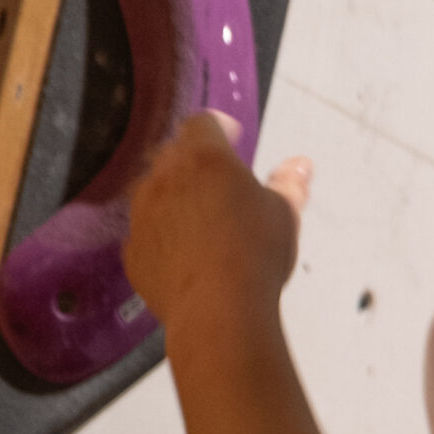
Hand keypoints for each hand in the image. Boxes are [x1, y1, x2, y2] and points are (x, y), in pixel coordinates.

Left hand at [124, 111, 312, 343]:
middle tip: (216, 180)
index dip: (217, 126)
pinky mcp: (132, 253)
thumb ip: (289, 183)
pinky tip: (182, 254)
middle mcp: (165, 178)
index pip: (202, 122)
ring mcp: (142, 216)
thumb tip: (300, 164)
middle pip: (172, 154)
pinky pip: (145, 232)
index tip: (232, 137)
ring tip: (197, 218)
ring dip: (171, 196)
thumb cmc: (256, 252)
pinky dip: (160, 235)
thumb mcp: (284, 214)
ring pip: (151, 192)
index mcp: (205, 158)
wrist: (216, 311)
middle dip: (192, 160)